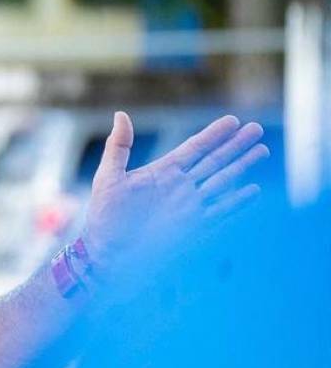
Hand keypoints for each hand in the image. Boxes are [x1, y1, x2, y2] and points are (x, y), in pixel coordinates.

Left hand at [81, 112, 267, 284]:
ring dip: (242, 166)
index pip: (194, 148)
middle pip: (214, 161)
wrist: (108, 252)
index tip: (232, 121)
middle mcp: (180, 187)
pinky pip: (221, 211)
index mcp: (162, 172)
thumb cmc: (105, 216)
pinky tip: (254, 191)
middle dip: (236, 145)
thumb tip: (121, 114)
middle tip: (256, 128)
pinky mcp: (194, 227)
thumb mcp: (109, 176)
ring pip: (222, 181)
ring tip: (262, 151)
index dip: (214, 134)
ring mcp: (189, 207)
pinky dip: (237, 202)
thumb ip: (118, 146)